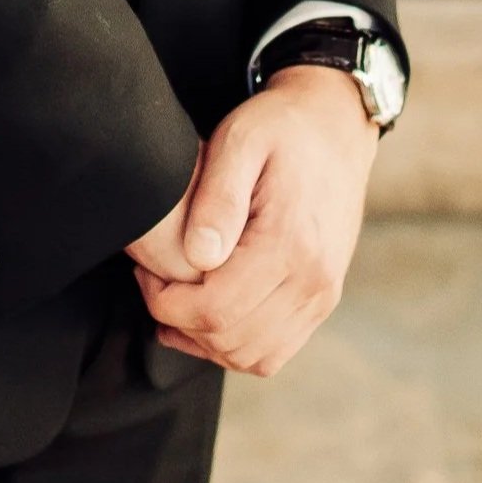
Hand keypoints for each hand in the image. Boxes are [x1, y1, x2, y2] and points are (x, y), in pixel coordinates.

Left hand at [123, 66, 377, 375]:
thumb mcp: (240, 141)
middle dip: (179, 321)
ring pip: (254, 358)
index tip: (145, 272)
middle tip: (155, 281)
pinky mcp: (322, 300)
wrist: (335, 125)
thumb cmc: (281, 127)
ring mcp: (322, 295)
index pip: (215, 310)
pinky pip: (275, 352)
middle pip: (231, 341)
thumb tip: (197, 258)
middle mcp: (314, 280)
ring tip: (178, 299)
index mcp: (291, 243)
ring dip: (206, 341)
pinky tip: (209, 313)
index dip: (166, 303)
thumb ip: (218, 198)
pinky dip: (236, 346)